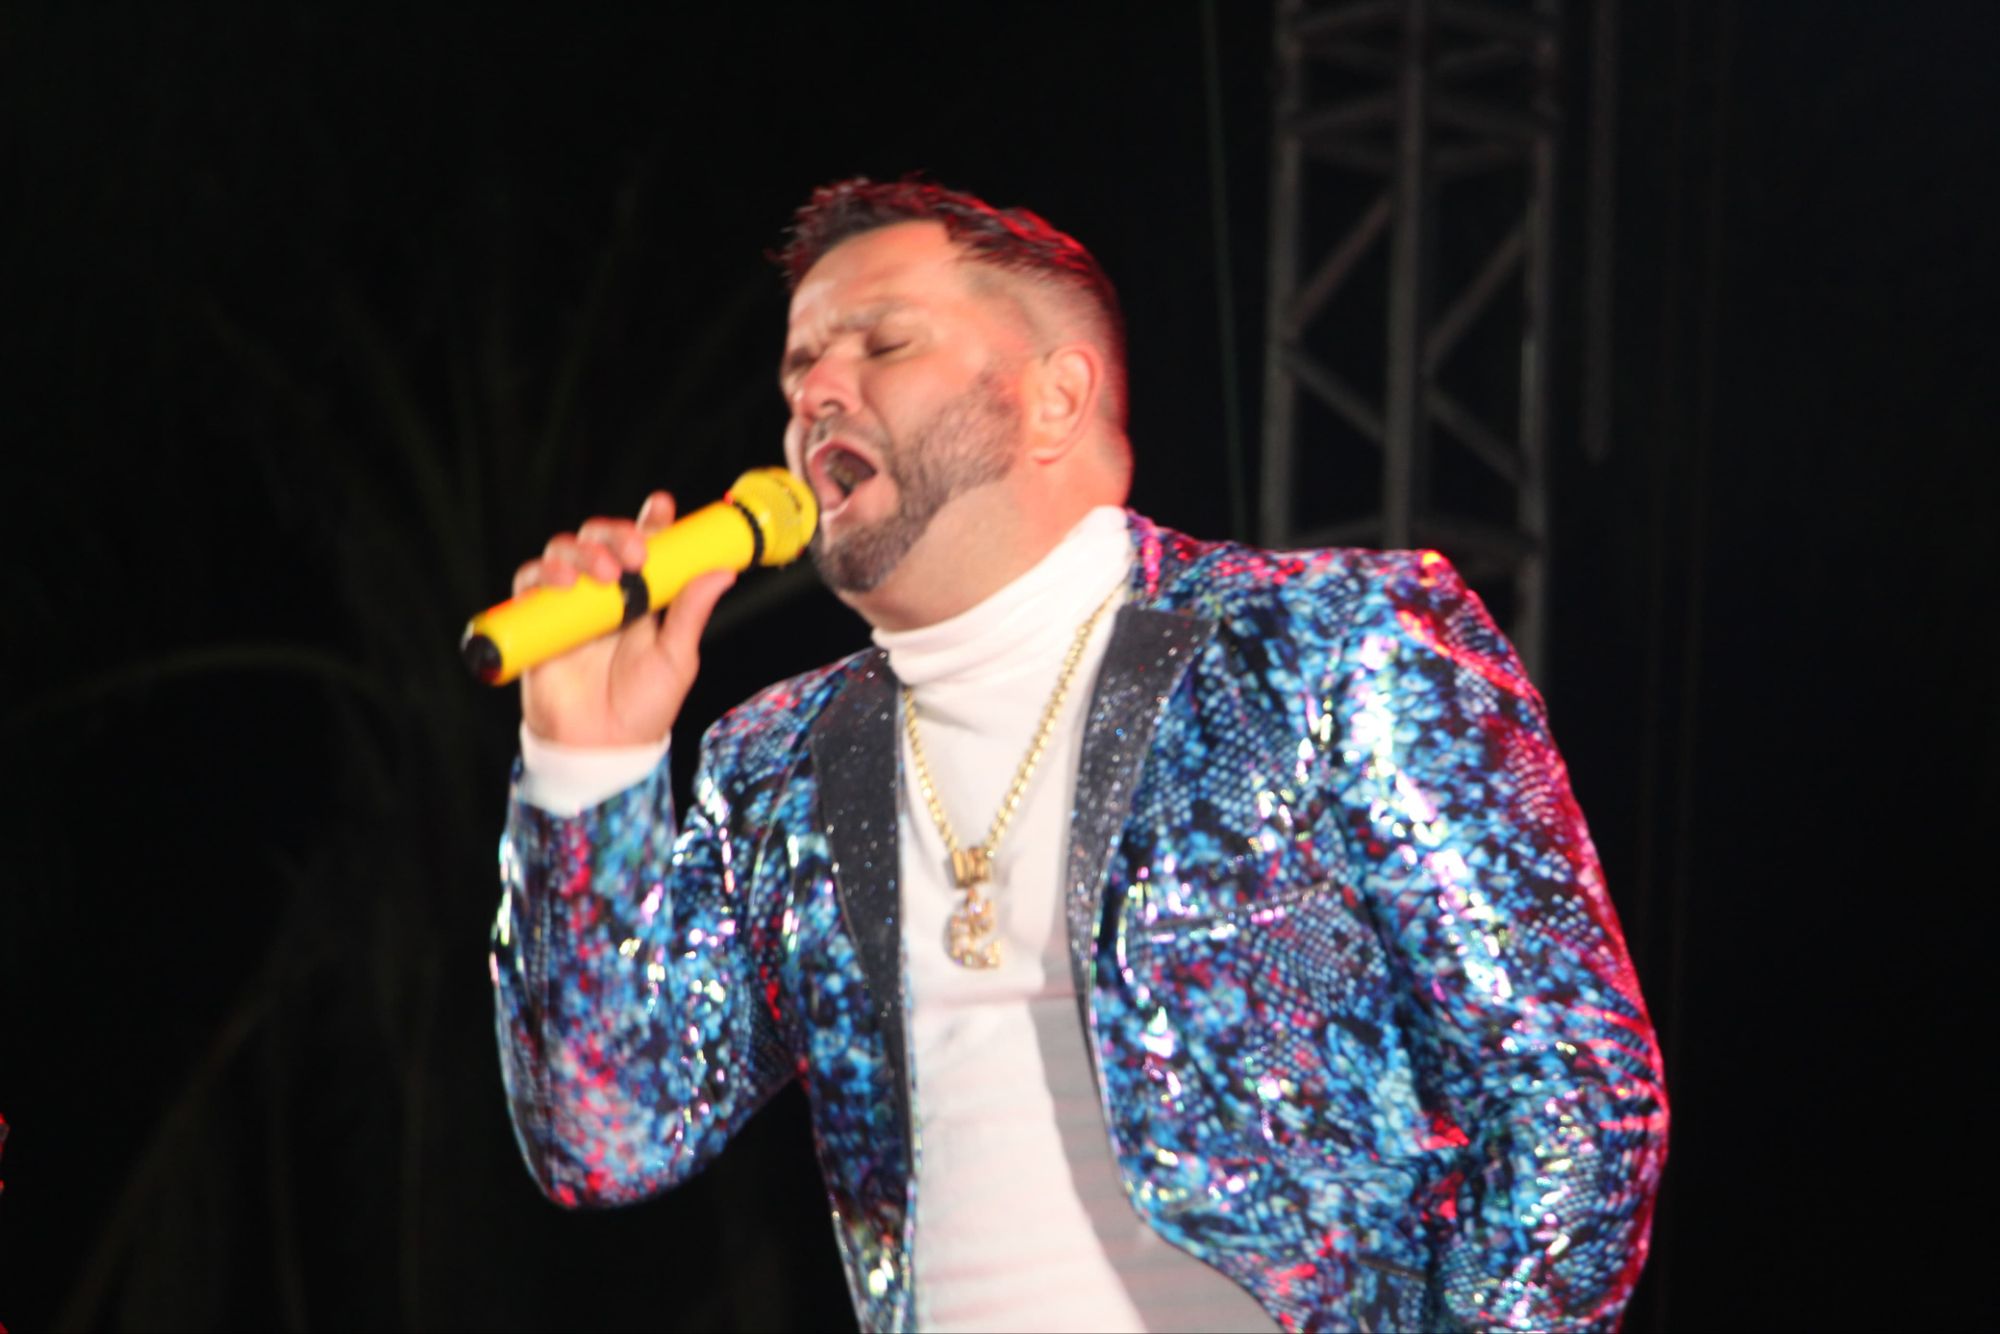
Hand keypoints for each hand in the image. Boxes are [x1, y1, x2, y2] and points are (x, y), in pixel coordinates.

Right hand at [513, 491, 736, 747]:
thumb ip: (691, 612)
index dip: (649, 521)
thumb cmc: (643, 706)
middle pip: (599, 539)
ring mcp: (569, 605)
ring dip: (583, 552)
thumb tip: (724, 571)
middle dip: (615, 534)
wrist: (600, 749)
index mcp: (642, 596)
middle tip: (636, 554)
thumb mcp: (676, 658)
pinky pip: (529, 583)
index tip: (661, 506)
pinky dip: (543, 574)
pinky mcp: (537, 622)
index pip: (643, 546)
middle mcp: (603, 594)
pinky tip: (564, 583)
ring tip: (605, 576)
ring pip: (563, 551)